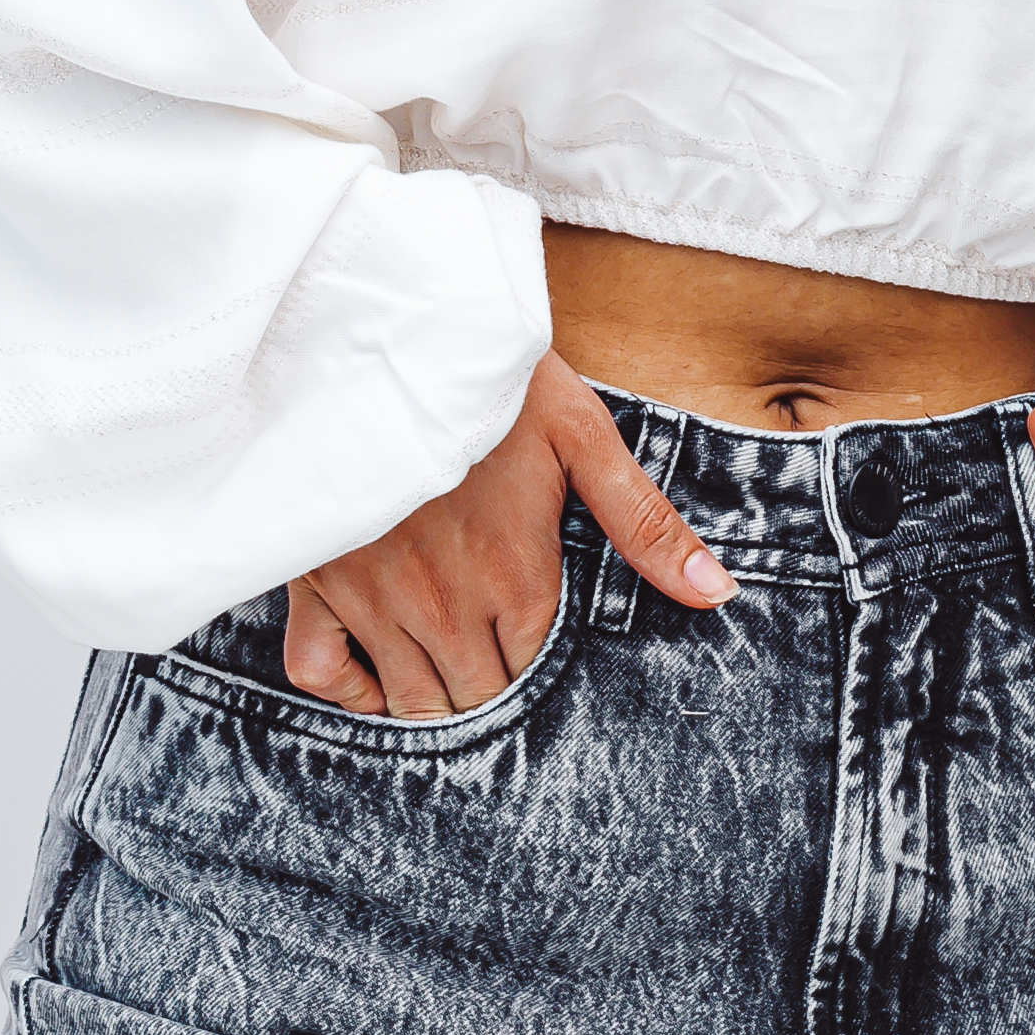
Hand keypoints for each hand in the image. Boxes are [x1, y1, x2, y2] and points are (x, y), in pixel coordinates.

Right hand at [285, 348, 736, 716]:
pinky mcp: (316, 580)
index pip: (537, 676)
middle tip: (499, 663)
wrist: (386, 331)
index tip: (543, 650)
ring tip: (452, 675)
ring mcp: (374, 599)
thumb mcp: (581, 434)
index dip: (545, 672)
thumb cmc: (489, 378)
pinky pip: (321, 674)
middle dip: (495, 694)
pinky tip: (377, 668)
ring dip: (436, 701)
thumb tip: (717, 592)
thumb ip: (644, 523)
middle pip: (478, 701)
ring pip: (411, 703)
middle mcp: (445, 605)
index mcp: (516, 576)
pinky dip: (349, 689)